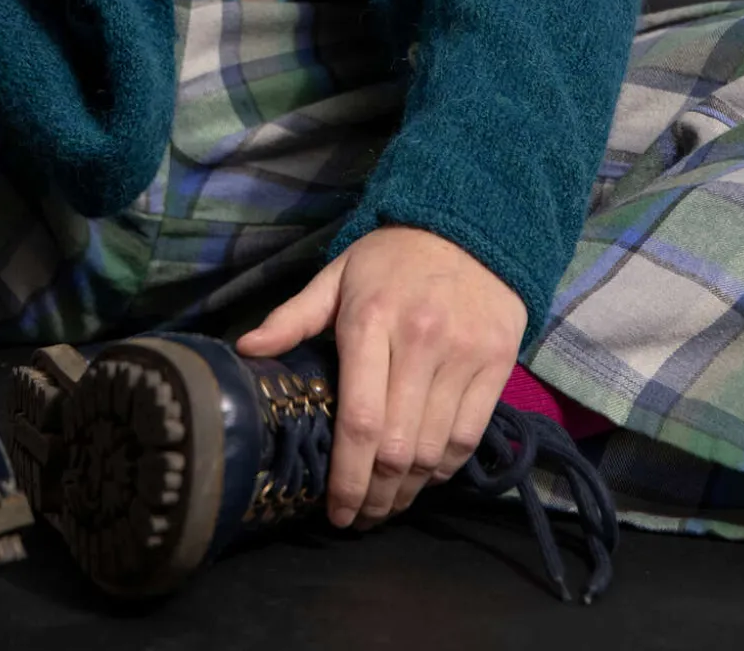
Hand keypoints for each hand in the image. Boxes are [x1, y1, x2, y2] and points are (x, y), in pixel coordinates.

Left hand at [236, 223, 526, 528]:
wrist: (469, 226)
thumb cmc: (390, 259)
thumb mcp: (337, 277)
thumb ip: (292, 317)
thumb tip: (246, 350)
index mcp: (368, 320)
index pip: (358, 419)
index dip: (346, 479)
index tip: (335, 512)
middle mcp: (418, 341)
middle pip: (396, 447)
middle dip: (376, 496)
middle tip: (361, 516)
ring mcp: (463, 355)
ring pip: (433, 451)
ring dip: (409, 490)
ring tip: (389, 502)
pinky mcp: (497, 364)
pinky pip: (468, 437)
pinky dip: (444, 467)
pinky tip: (423, 474)